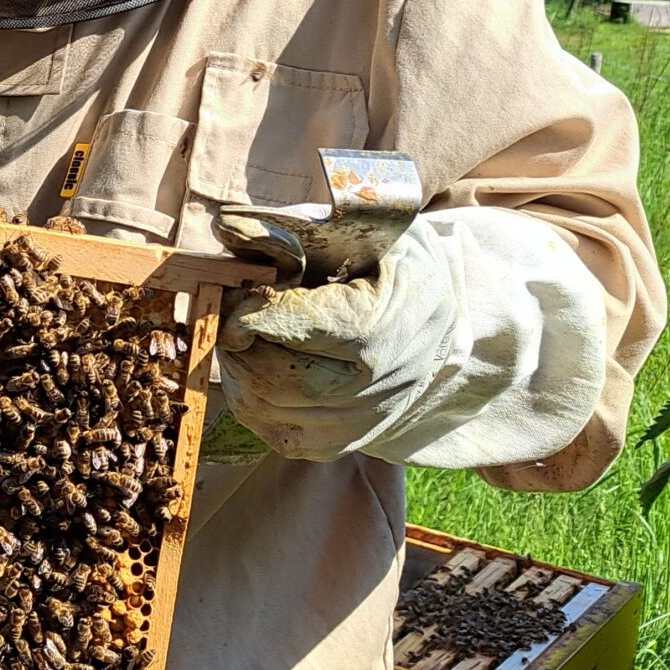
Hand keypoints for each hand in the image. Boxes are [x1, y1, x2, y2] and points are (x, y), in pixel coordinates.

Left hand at [217, 225, 458, 462]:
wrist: (441, 313)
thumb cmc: (394, 261)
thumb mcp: (358, 228)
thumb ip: (292, 228)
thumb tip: (228, 227)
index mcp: (383, 324)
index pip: (295, 326)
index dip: (251, 311)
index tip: (237, 292)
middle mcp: (379, 384)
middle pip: (273, 376)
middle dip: (239, 343)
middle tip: (235, 314)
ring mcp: (364, 422)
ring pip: (266, 409)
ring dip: (238, 372)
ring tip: (246, 339)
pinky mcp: (347, 442)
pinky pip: (279, 436)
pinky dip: (254, 403)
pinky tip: (260, 371)